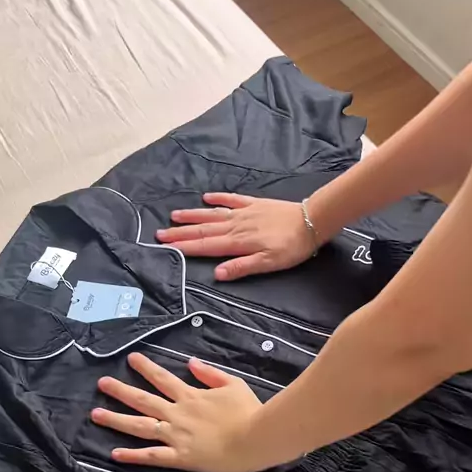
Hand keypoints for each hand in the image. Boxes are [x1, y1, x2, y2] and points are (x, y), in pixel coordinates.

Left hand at [92, 352, 263, 471]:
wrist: (256, 438)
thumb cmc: (249, 411)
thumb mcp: (233, 384)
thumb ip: (210, 374)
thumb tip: (190, 362)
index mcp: (190, 396)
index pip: (162, 378)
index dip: (145, 368)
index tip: (131, 358)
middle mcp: (177, 413)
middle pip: (143, 400)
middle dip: (121, 390)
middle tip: (102, 383)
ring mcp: (176, 435)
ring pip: (140, 426)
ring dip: (116, 420)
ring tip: (96, 414)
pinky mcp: (180, 457)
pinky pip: (152, 456)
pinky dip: (133, 456)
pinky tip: (115, 454)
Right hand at [156, 193, 318, 280]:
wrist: (312, 221)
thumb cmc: (292, 247)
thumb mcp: (268, 263)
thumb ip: (241, 267)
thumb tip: (216, 273)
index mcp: (237, 242)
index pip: (205, 245)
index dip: (184, 246)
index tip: (165, 246)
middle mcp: (236, 225)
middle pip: (203, 229)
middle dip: (180, 232)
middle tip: (159, 232)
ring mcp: (244, 213)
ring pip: (213, 214)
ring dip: (193, 215)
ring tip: (174, 215)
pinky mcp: (255, 204)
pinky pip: (232, 200)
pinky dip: (218, 199)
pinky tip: (207, 198)